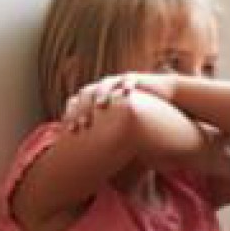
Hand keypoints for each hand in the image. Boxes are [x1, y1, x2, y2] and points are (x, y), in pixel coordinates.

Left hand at [60, 73, 174, 131]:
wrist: (159, 95)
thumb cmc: (137, 113)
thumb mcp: (117, 123)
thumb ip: (103, 132)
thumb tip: (90, 151)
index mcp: (95, 97)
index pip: (76, 102)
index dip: (71, 114)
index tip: (70, 131)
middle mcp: (104, 88)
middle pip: (87, 93)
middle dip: (83, 107)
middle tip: (82, 123)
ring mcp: (118, 81)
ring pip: (105, 84)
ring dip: (102, 93)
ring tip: (100, 105)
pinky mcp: (135, 79)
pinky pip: (129, 80)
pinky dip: (127, 84)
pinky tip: (127, 92)